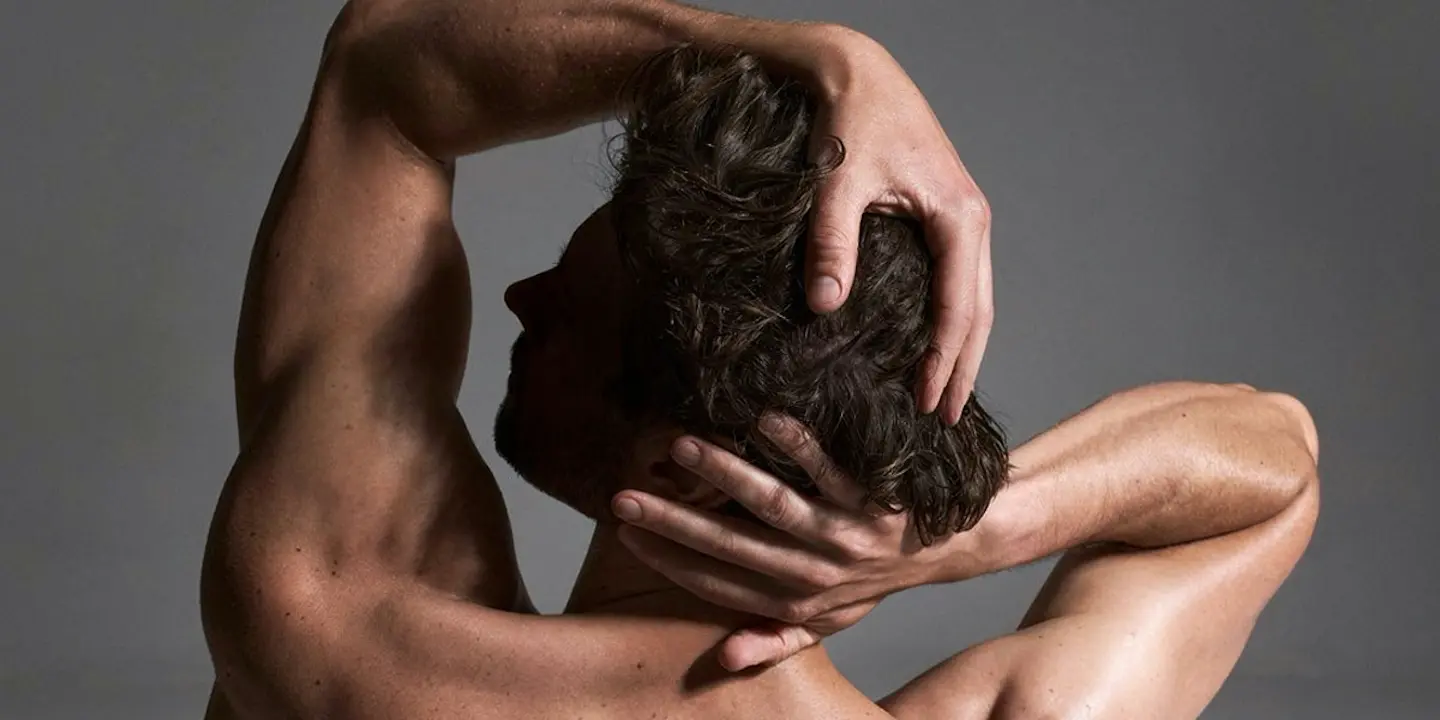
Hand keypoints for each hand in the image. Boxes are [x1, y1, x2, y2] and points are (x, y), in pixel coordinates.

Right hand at [611, 414, 966, 669]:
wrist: (957, 546)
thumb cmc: (877, 579)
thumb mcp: (829, 622)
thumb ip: (775, 639)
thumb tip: (722, 659)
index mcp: (797, 601)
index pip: (717, 583)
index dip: (668, 560)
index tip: (623, 532)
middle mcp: (817, 572)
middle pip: (732, 545)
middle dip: (674, 522)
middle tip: (624, 497)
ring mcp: (845, 534)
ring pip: (775, 505)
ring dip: (725, 476)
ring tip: (682, 448)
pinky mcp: (875, 499)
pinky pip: (831, 470)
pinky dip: (799, 447)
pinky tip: (764, 419)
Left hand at [802, 31, 993, 423]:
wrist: (860, 73)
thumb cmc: (852, 120)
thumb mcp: (838, 181)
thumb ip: (831, 243)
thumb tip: (824, 307)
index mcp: (958, 217)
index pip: (958, 308)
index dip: (943, 362)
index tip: (924, 404)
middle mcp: (973, 221)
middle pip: (980, 312)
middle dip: (964, 368)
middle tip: (944, 420)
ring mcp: (964, 219)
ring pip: (974, 298)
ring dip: (962, 348)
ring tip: (943, 396)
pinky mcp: (946, 216)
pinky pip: (958, 280)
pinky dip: (951, 319)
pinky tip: (932, 345)